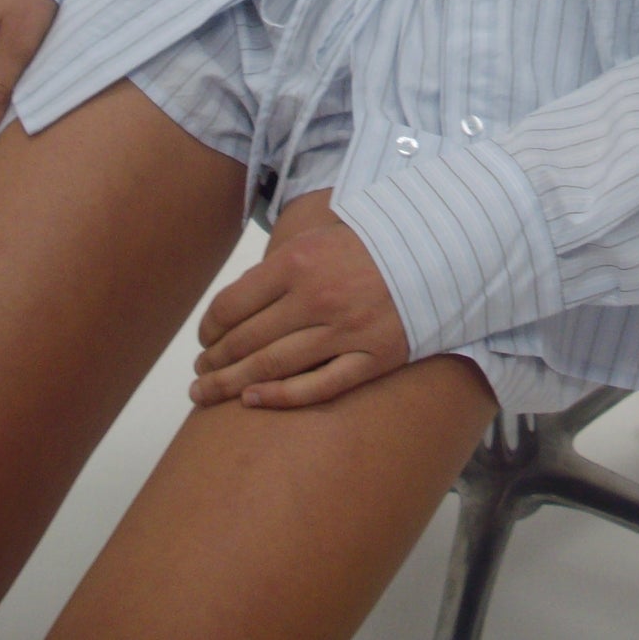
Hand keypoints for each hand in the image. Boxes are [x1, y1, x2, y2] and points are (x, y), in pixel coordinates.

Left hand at [192, 221, 409, 408]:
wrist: (439, 250)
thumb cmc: (372, 243)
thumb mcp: (320, 237)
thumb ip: (280, 267)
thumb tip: (236, 304)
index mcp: (299, 262)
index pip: (232, 305)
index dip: (208, 328)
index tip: (203, 339)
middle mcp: (316, 298)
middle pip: (245, 340)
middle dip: (213, 361)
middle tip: (199, 373)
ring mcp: (345, 331)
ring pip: (271, 368)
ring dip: (230, 385)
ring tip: (206, 394)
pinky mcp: (372, 358)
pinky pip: (317, 387)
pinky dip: (280, 398)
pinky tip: (252, 402)